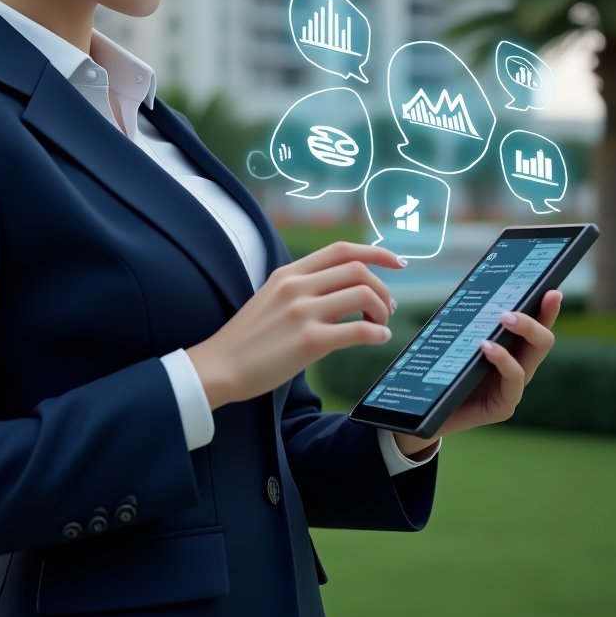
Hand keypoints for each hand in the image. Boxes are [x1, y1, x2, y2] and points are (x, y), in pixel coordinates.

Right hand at [187, 242, 402, 409]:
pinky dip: (377, 333)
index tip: (397, 262)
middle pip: (358, 270)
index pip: (341, 250)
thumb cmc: (247, 339)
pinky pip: (358, 331)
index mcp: (288, 273)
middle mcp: (296, 286)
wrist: (218, 366)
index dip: (375, 252)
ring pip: (362, 295)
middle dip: (382, 288)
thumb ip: (301, 288)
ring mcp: (302, 312)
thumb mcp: (270, 298)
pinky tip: (378, 339)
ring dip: (382, 309)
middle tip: (387, 307)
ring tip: (379, 324)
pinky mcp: (308, 342)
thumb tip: (340, 290)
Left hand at [393, 289, 561, 456]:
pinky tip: (487, 347)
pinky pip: (514, 379)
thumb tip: (473, 287)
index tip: (552, 290)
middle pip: (542, 340)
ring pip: (534, 357)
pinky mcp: (504, 406)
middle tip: (515, 307)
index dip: (546, 308)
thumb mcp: (454, 342)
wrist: (424, 412)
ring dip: (524, 332)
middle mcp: (517, 367)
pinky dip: (503, 360)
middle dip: (538, 318)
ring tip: (504, 318)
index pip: (534, 325)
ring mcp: (512, 387)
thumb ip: (467, 322)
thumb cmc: (440, 372)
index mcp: (509, 349)